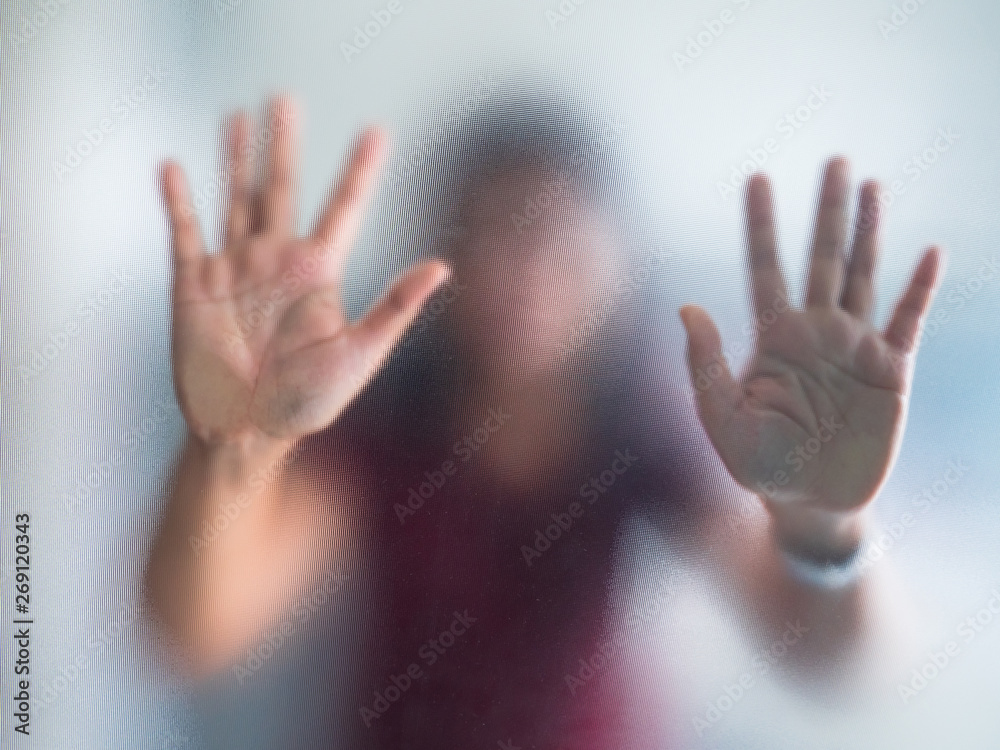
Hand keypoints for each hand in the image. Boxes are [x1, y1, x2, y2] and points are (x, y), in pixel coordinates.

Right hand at [162, 96, 448, 446]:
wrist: (244, 434)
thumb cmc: (306, 404)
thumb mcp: (358, 355)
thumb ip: (395, 309)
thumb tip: (443, 267)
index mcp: (318, 274)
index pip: (344, 209)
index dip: (360, 171)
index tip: (378, 133)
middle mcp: (276, 262)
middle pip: (281, 188)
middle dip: (284, 145)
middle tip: (286, 99)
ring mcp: (234, 269)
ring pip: (234, 199)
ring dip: (234, 158)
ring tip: (236, 116)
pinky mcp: (192, 285)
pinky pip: (184, 232)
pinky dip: (177, 200)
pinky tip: (172, 166)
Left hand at [681, 158, 941, 526]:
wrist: (810, 503)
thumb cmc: (759, 464)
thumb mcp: (723, 419)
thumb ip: (706, 365)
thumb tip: (687, 306)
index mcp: (772, 338)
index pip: (764, 268)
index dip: (760, 225)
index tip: (757, 178)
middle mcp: (815, 331)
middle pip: (822, 257)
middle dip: (827, 210)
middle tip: (834, 159)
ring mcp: (854, 347)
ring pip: (863, 275)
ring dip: (869, 232)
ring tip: (873, 185)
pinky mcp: (891, 372)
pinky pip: (906, 320)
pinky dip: (919, 288)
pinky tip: (930, 253)